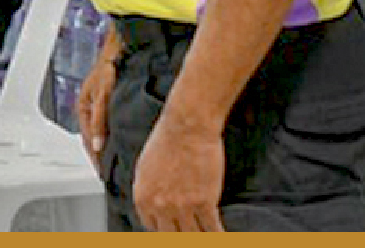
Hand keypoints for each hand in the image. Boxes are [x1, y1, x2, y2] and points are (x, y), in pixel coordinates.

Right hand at [77, 54, 117, 165]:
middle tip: (110, 172)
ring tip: (116, 162)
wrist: (119, 51)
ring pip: (102, 134)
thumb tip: (98, 145)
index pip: (87, 141)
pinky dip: (113, 137)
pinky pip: (109, 127)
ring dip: (107, 147)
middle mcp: (90, 111)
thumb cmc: (108, 69)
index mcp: (83, 110)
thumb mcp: (102, 97)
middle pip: (93, 140)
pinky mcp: (110, 106)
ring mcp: (99, 109)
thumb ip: (99, 122)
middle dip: (100, 156)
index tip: (103, 172)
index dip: (96, 158)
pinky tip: (122, 143)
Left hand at [132, 114, 225, 231]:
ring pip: (192, 236)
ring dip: (199, 238)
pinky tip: (221, 237)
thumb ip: (148, 189)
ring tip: (205, 237)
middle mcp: (160, 206)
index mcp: (143, 197)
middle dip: (179, 236)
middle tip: (188, 232)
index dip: (163, 229)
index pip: (151, 227)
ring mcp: (182, 207)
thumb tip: (152, 204)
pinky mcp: (205, 203)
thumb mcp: (145, 167)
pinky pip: (212, 230)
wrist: (187, 128)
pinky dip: (218, 236)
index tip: (172, 228)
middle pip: (170, 236)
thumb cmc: (166, 140)